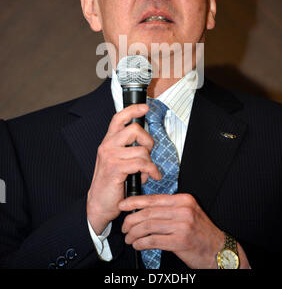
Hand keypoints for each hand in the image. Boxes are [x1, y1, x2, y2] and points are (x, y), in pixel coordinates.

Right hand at [86, 104, 161, 234]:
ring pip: (141, 150)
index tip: (145, 107)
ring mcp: (110, 156)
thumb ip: (129, 150)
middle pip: (134, 129)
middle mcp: (107, 146)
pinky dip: (151, 170)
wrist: (98, 204)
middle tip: (149, 153)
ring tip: (148, 172)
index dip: (132, 110)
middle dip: (148, 141)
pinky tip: (151, 176)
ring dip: (150, 163)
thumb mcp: (118, 161)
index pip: (118, 118)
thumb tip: (147, 145)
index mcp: (108, 142)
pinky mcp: (115, 168)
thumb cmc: (111, 183)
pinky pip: (141, 163)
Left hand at [119, 193, 240, 268]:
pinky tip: (138, 245)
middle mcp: (183, 210)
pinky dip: (141, 243)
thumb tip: (143, 209)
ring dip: (134, 234)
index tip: (123, 205)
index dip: (135, 202)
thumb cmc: (201, 232)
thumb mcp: (188, 213)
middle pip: (149, 212)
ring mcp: (182, 226)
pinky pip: (153, 241)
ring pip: (148, 227)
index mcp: (184, 200)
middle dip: (131, 220)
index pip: (153, 199)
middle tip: (124, 227)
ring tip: (129, 238)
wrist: (219, 249)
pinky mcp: (180, 241)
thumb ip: (169, 208)